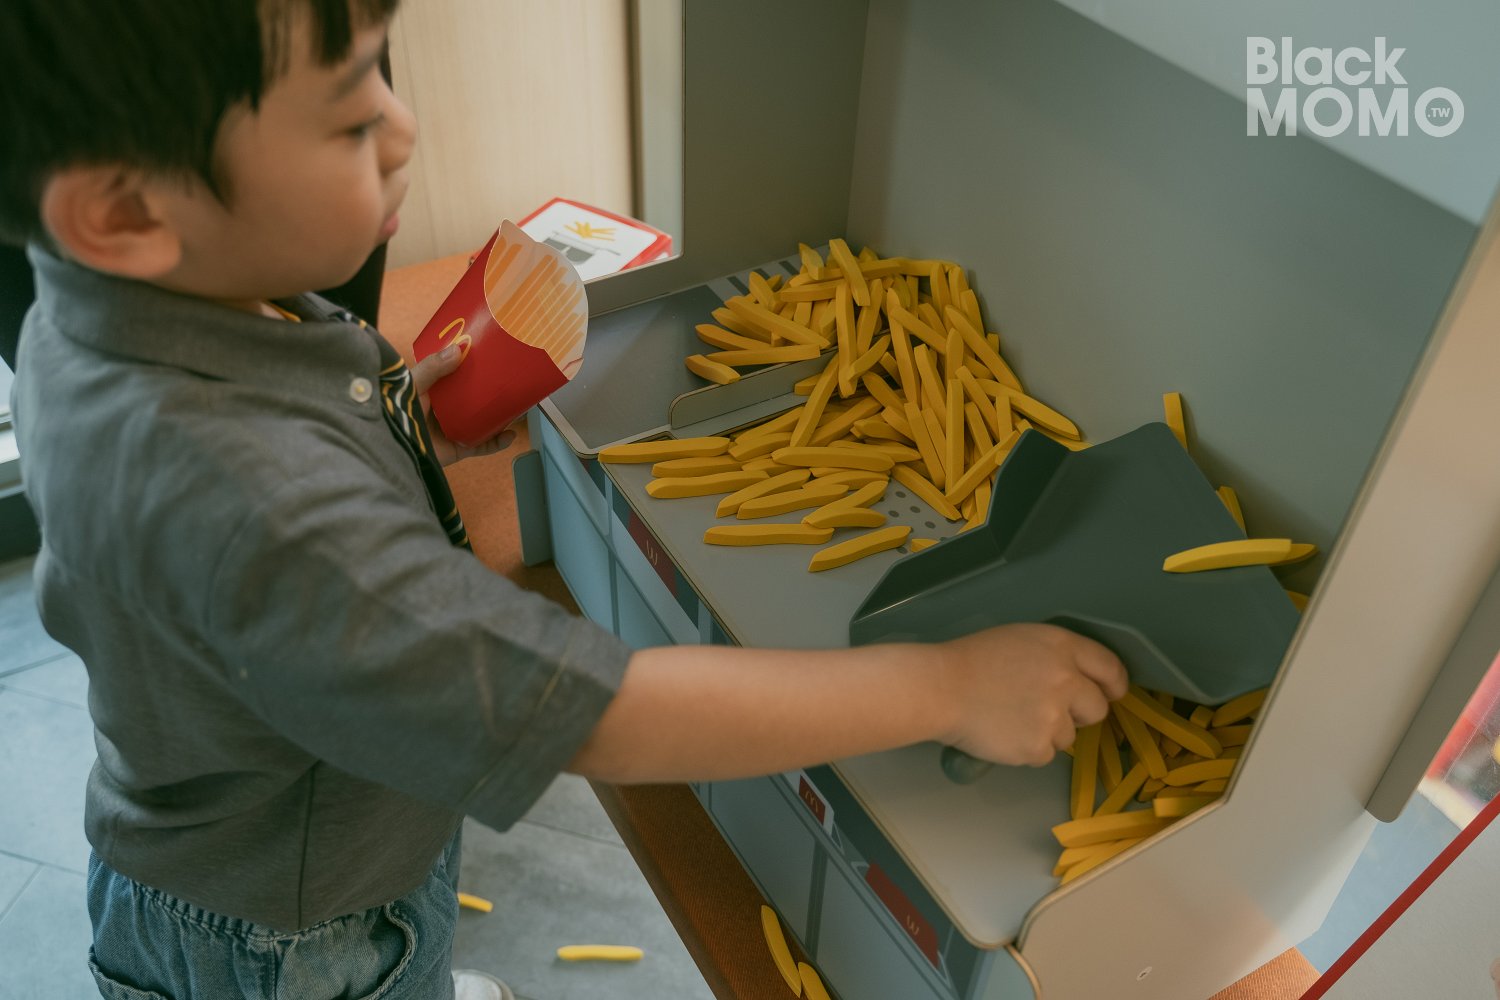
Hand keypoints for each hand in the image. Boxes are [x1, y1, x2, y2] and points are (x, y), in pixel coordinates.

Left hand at [408, 338, 516, 465]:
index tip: (492, 356)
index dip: (473, 367)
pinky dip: (497, 443)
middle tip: (513, 381)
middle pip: (474, 399)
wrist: (392, 445)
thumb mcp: (413, 383)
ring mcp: (454, 429)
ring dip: (502, 416)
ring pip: (483, 421)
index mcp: (434, 391)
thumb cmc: (397, 410)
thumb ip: (433, 367)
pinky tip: (510, 435)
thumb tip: (460, 348)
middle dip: (494, 392)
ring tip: (520, 406)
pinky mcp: (458, 449)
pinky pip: (483, 446)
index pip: (457, 376)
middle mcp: (446, 409)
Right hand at [938, 623, 1127, 766]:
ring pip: (1069, 736)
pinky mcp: (1038, 748)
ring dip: (1048, 732)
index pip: (1110, 668)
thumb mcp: (1022, 639)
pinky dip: (1027, 748)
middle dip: (1079, 712)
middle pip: (1098, 708)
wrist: (940, 688)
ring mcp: (1054, 717)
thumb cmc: (972, 659)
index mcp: (1062, 647)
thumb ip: (1056, 657)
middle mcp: (1066, 681)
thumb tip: (1079, 682)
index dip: (1113, 685)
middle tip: (1047, 709)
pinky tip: (1002, 732)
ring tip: (1011, 717)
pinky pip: (1044, 754)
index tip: (1110, 693)